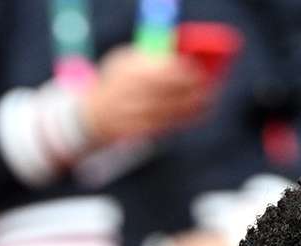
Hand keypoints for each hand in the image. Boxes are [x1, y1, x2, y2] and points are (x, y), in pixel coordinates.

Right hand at [80, 46, 213, 144]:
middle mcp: (126, 93)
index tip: (198, 70)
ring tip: (208, 101)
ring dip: (190, 106)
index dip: (182, 71)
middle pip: (165, 92)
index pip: (159, 70)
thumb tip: (184, 58)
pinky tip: (196, 114)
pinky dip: (182, 120)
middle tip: (210, 86)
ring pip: (167, 111)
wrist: (91, 115)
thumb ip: (150, 58)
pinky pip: (164, 126)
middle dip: (190, 90)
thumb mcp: (125, 62)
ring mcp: (129, 115)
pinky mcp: (134, 132)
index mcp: (126, 71)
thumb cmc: (116, 82)